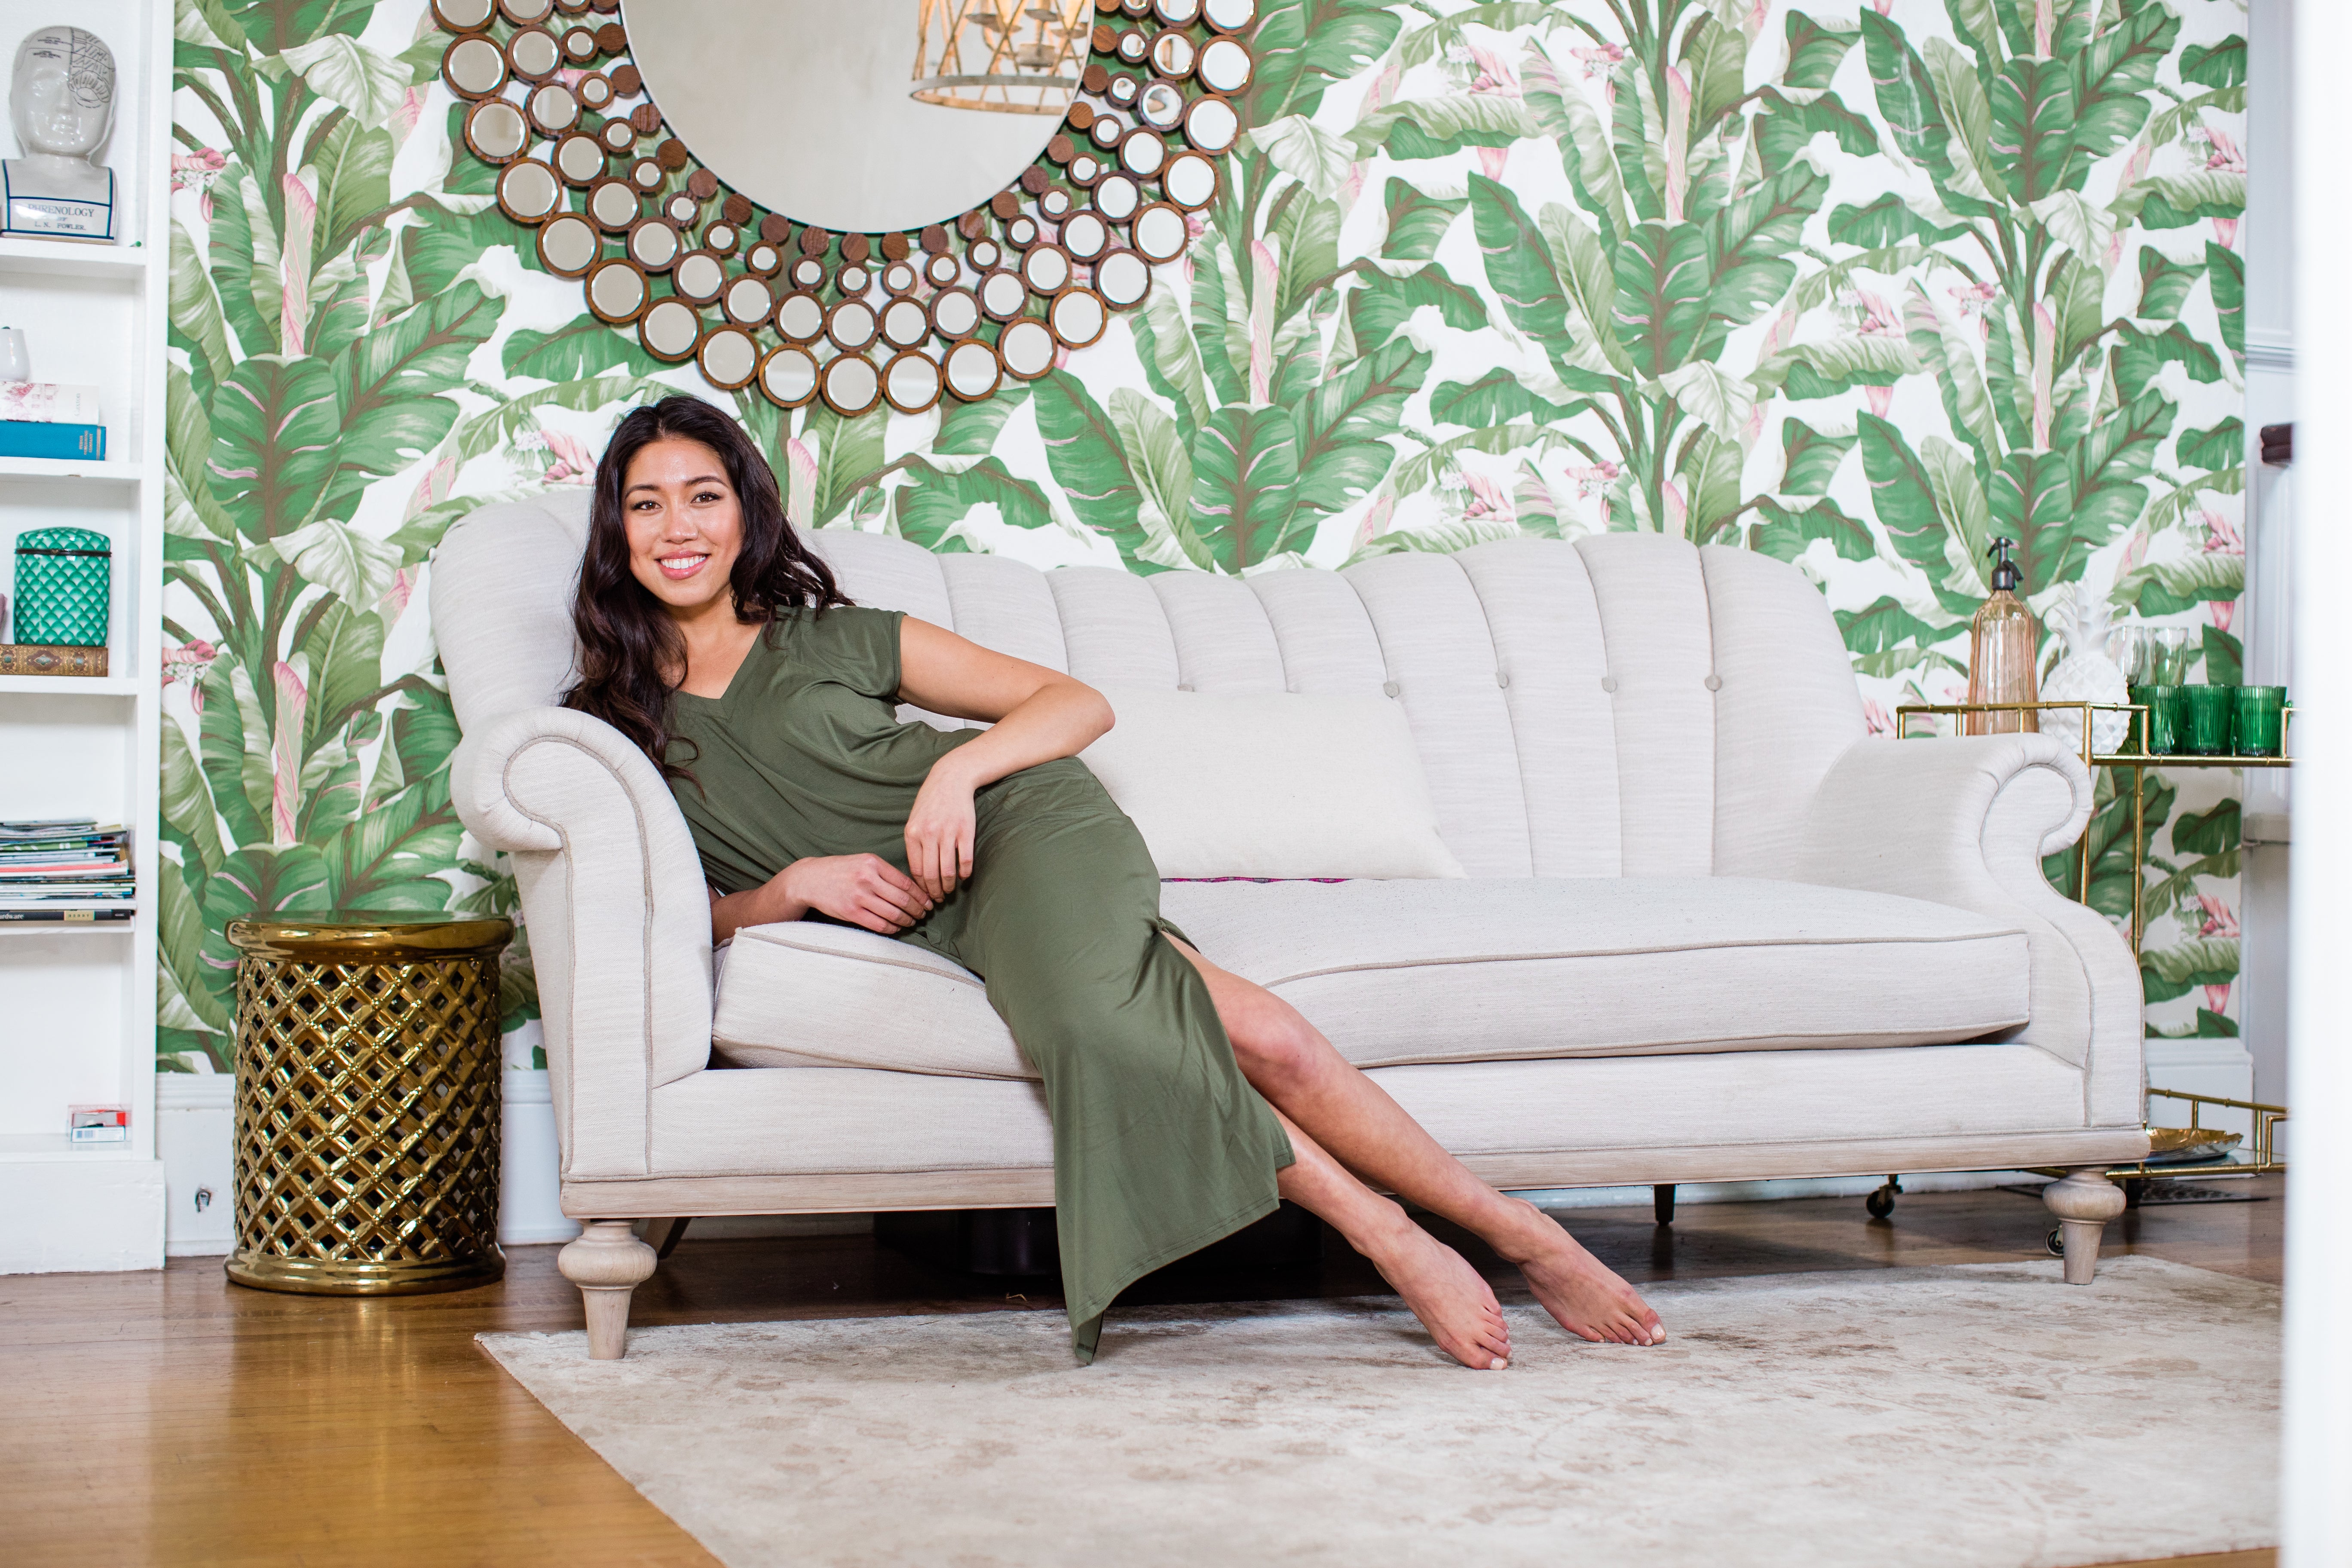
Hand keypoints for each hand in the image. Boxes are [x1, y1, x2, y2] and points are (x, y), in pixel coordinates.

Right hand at [776, 854, 932, 934]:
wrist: (810, 879)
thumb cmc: (841, 870)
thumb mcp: (863, 861)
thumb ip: (885, 872)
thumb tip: (913, 889)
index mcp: (873, 863)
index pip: (906, 882)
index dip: (921, 895)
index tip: (929, 902)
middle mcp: (867, 879)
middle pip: (903, 899)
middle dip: (918, 909)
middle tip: (925, 914)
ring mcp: (858, 896)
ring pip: (893, 913)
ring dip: (908, 920)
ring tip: (913, 921)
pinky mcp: (851, 912)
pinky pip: (879, 924)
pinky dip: (893, 928)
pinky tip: (897, 927)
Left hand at [905, 764, 977, 901]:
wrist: (951, 778)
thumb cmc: (932, 801)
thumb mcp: (915, 820)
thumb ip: (914, 843)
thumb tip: (917, 872)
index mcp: (912, 833)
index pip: (915, 870)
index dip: (920, 887)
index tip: (924, 895)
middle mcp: (928, 834)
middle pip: (930, 874)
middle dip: (934, 891)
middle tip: (938, 899)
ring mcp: (947, 833)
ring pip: (947, 871)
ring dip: (949, 886)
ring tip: (950, 891)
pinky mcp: (965, 831)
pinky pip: (964, 860)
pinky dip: (965, 873)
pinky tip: (964, 876)